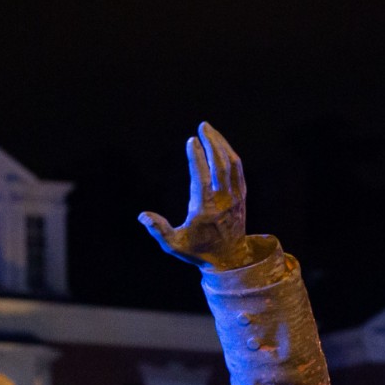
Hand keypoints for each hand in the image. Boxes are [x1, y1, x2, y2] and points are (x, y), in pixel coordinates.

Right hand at [138, 123, 256, 270]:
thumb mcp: (175, 245)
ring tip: (209, 130)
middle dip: (213, 142)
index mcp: (205, 209)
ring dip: (222, 145)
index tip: (191, 140)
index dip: (197, 157)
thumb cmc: (199, 251)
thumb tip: (142, 216)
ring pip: (232, 165)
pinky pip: (238, 171)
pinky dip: (230, 155)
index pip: (202, 177)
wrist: (230, 259)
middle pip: (221, 164)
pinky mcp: (242, 197)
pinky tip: (221, 145)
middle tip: (203, 125)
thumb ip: (159, 230)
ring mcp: (236, 197)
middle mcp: (223, 200)